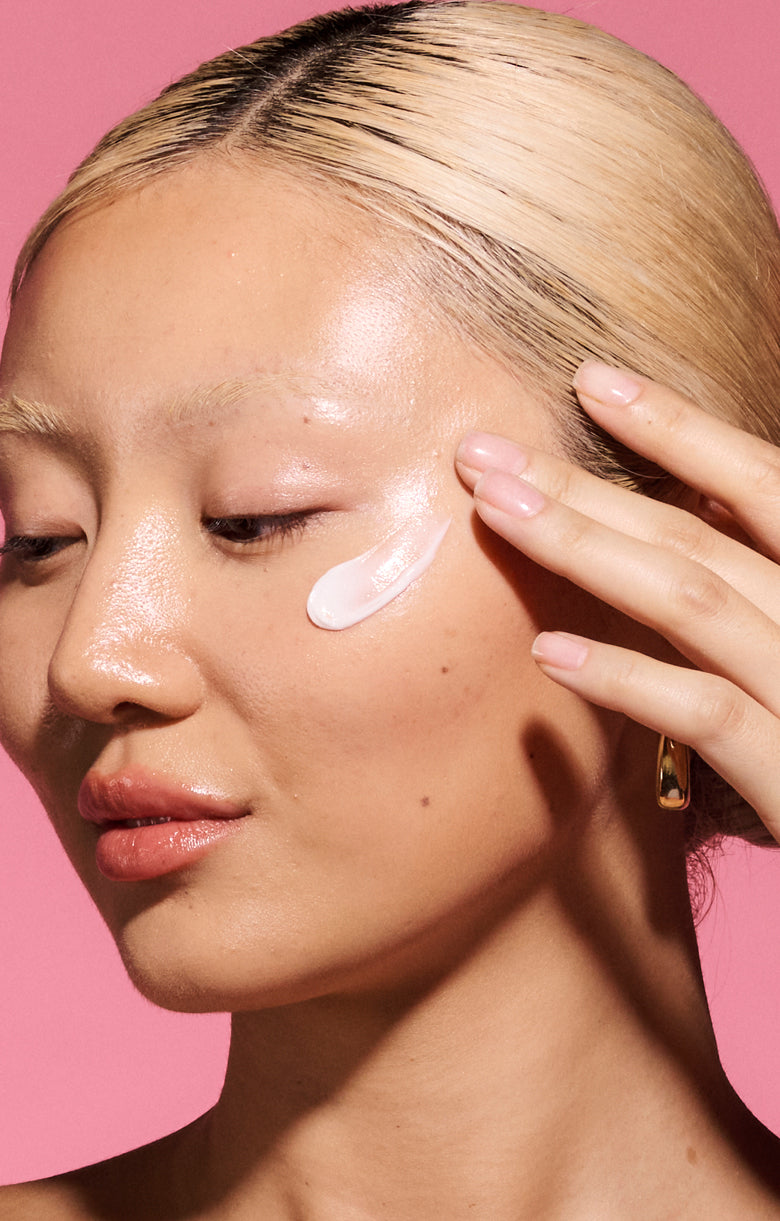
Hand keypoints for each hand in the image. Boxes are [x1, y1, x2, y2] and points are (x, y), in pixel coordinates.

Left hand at [455, 361, 779, 841]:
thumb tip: (669, 530)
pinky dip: (628, 679)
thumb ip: (753, 587)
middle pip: (699, 535)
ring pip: (694, 601)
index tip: (589, 381)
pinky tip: (550, 653)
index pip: (762, 484)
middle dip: (587, 485)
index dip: (677, 428)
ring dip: (586, 550)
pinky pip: (707, 715)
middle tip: (484, 451)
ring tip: (495, 512)